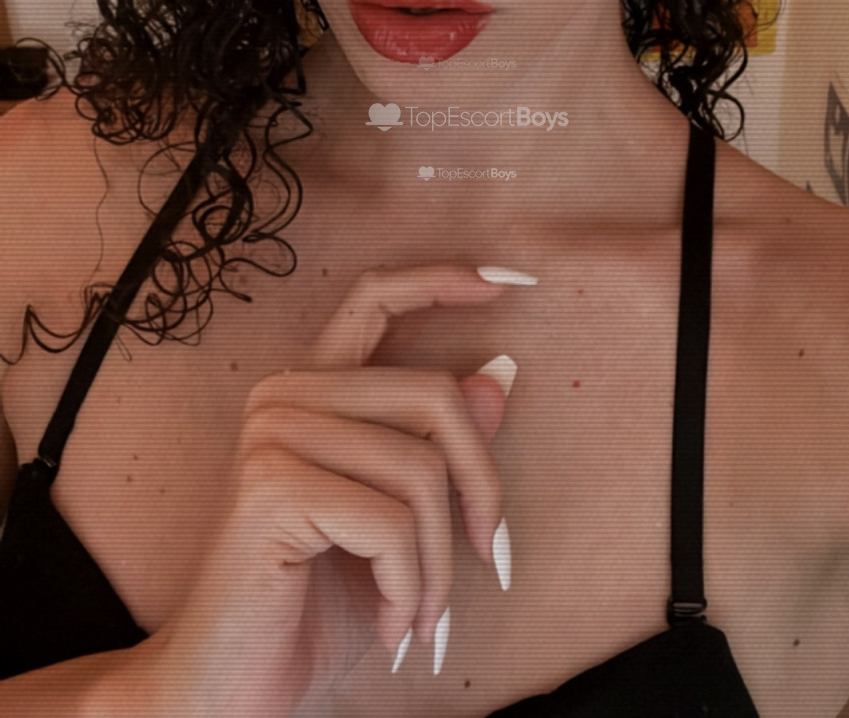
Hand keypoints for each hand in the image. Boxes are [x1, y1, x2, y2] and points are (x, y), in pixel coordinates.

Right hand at [133, 264, 517, 717]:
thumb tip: (498, 377)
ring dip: (442, 563)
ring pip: (421, 469)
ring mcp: (273, 434)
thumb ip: (439, 447)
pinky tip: (391, 623)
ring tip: (423, 613)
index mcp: (313, 388)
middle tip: (492, 559)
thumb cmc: (318, 604)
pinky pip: (393, 522)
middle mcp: (286, 394)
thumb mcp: (402, 520)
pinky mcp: (273, 486)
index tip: (510, 281)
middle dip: (482, 487)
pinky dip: (411, 586)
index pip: (375, 298)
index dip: (442, 279)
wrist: (231, 691)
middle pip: (435, 395)